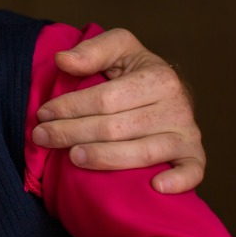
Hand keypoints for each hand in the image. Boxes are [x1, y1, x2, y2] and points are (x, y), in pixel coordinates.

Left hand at [30, 27, 203, 193]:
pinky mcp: (194, 155)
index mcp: (159, 77)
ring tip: (72, 158)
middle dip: (72, 133)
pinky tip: (155, 187)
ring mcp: (187, 133)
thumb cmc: (135, 72)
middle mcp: (177, 106)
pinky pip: (192, 172)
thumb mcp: (118, 49)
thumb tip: (62, 60)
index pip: (104, 98)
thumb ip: (92, 50)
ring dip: (104, 158)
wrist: (168, 92)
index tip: (43, 114)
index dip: (69, 107)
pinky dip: (178, 181)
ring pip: (142, 153)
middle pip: (116, 128)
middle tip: (42, 137)